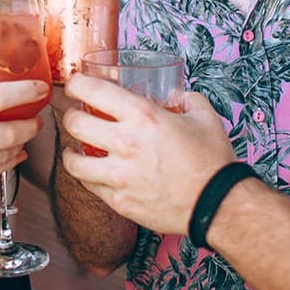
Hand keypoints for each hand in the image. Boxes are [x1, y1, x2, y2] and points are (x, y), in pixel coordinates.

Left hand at [59, 74, 236, 234]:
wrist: (218, 204)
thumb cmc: (212, 161)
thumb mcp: (204, 117)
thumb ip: (187, 99)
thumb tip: (177, 95)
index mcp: (143, 116)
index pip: (91, 90)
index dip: (76, 84)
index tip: (75, 86)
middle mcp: (125, 143)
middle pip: (73, 124)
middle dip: (70, 116)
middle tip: (76, 116)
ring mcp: (119, 175)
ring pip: (73, 161)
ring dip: (71, 152)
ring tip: (76, 148)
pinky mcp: (120, 201)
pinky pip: (91, 187)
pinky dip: (90, 177)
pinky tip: (95, 172)